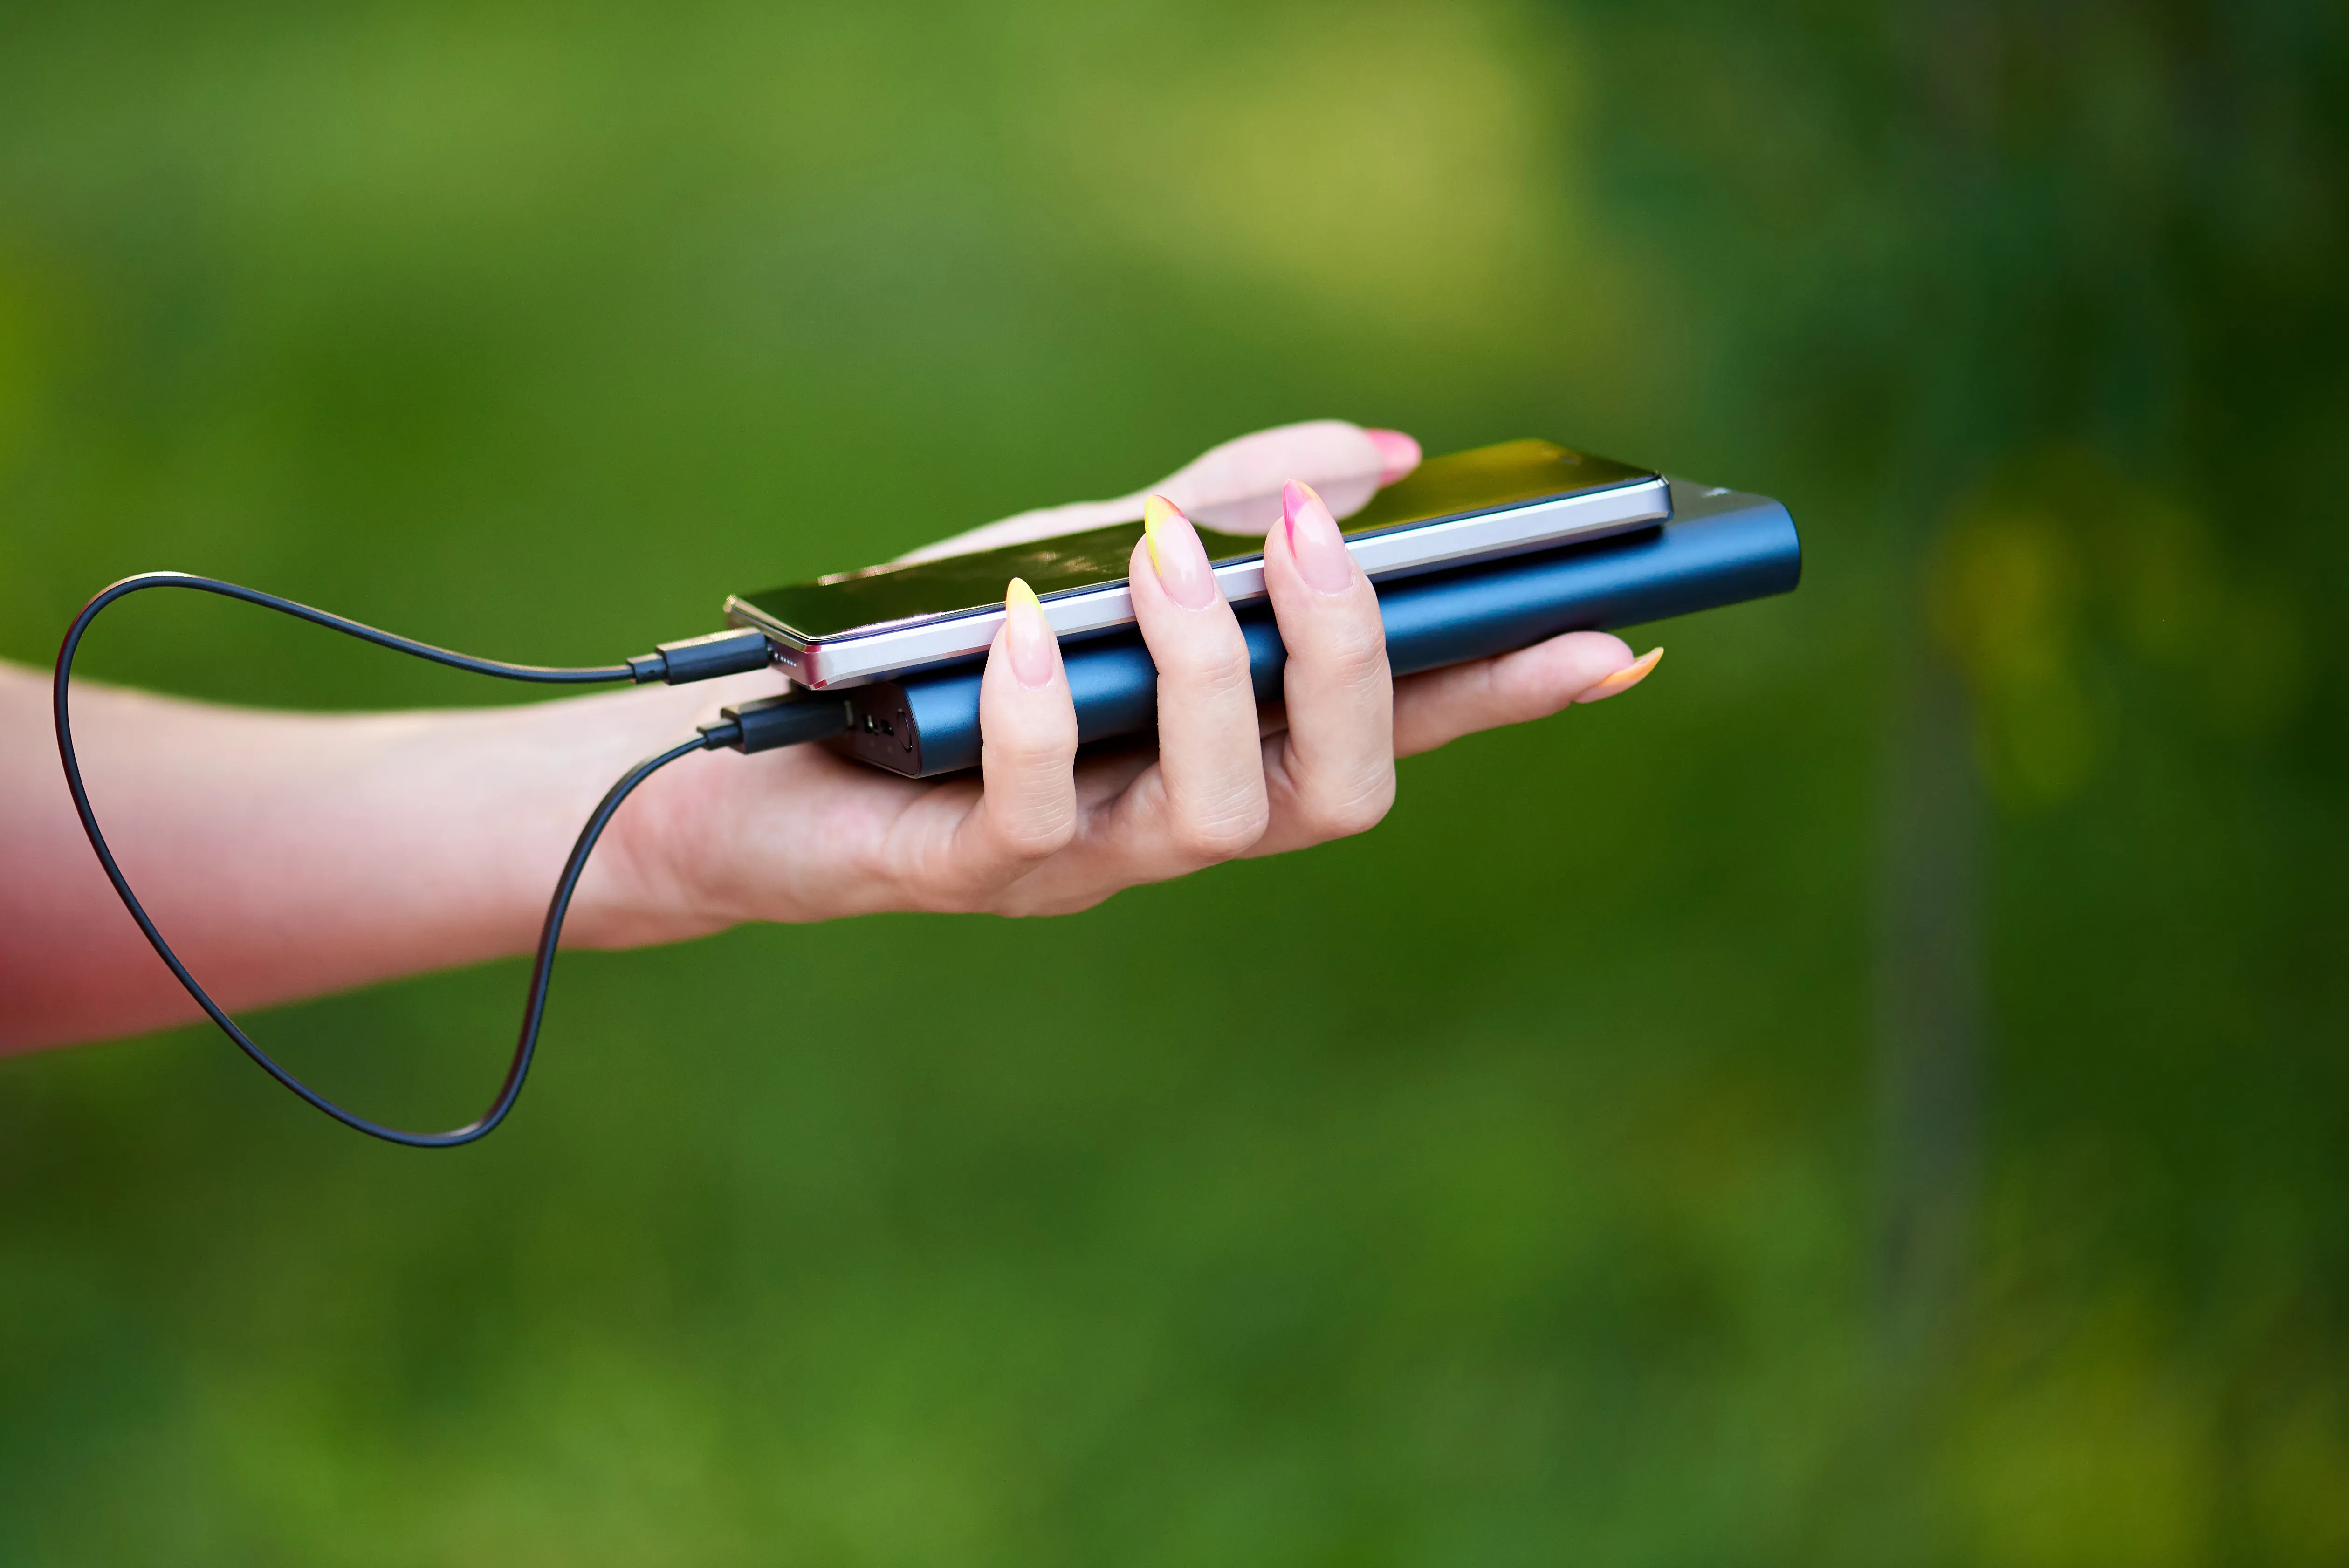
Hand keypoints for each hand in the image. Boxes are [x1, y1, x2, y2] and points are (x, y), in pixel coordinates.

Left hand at [598, 422, 1663, 934]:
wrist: (742, 755)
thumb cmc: (934, 657)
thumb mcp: (1092, 553)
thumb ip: (1225, 506)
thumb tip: (1381, 455)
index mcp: (1225, 750)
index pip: (1398, 731)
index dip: (1505, 697)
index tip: (1609, 638)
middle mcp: (1179, 826)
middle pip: (1340, 796)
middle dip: (1354, 666)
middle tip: (1321, 541)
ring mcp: (1082, 862)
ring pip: (1217, 817)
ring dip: (1211, 673)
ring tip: (1163, 561)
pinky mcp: (965, 875)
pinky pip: (1034, 813)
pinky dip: (1040, 711)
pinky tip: (1027, 620)